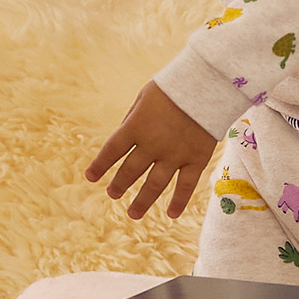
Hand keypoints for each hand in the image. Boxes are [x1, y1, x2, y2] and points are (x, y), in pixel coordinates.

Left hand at [86, 80, 217, 219]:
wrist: (208, 84)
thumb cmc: (173, 87)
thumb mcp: (144, 97)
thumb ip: (132, 119)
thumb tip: (124, 141)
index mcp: (136, 127)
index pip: (111, 151)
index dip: (99, 165)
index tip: (91, 177)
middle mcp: (152, 145)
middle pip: (130, 171)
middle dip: (119, 184)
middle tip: (113, 194)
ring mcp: (175, 155)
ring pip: (155, 185)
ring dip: (142, 201)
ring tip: (133, 214)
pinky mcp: (196, 159)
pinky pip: (186, 186)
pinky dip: (179, 201)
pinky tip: (171, 214)